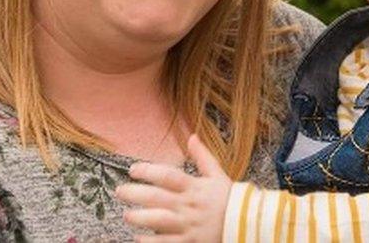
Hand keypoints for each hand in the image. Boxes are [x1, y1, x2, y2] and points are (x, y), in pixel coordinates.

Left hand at [116, 134, 232, 241]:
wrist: (248, 224)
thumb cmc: (229, 198)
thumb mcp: (218, 174)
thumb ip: (202, 156)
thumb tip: (192, 136)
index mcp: (195, 187)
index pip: (168, 175)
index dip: (148, 171)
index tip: (133, 170)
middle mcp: (190, 205)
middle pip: (158, 197)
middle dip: (135, 194)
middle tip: (120, 191)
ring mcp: (189, 225)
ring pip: (160, 220)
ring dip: (141, 217)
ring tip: (127, 215)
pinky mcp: (191, 242)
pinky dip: (152, 241)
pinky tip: (138, 238)